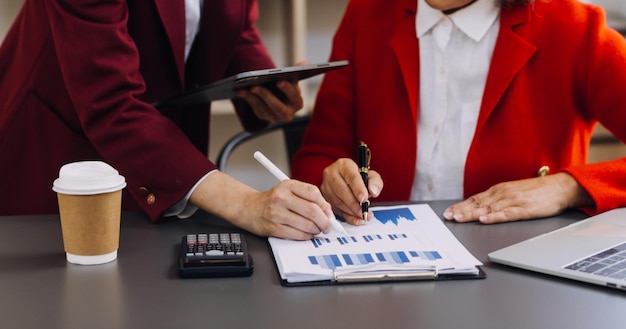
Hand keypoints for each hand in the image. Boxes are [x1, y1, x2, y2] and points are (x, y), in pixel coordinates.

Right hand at [190, 171, 332, 239]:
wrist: (248, 208)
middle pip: (312, 210)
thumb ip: (307, 197)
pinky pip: (298, 235)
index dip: (325, 205)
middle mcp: (282, 198)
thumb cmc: (272, 200)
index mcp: (287, 185)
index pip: (314, 193)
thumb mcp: (289, 190)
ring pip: (307, 225)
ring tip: (316, 229)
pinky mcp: (274, 228)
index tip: (328, 212)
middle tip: (327, 225)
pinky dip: (306, 236)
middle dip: (325, 221)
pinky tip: (306, 233)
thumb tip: (327, 211)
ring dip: (316, 230)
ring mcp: (277, 213)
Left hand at [236, 61, 308, 122]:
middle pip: (277, 106)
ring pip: (263, 108)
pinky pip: (255, 108)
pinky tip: (240, 91)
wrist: (278, 97)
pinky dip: (247, 99)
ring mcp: (275, 117)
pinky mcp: (263, 116)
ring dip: (253, 98)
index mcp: (297, 103)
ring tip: (244, 87)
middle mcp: (288, 113)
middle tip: (255, 86)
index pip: (294, 96)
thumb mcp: (291, 79)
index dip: (287, 89)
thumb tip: (305, 63)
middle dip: (266, 96)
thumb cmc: (286, 87)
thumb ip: (297, 70)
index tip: (279, 81)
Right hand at [320, 158, 382, 225]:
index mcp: (343, 165)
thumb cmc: (359, 178)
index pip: (351, 176)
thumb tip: (373, 191)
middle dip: (354, 203)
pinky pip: (335, 210)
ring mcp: (326, 187)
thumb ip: (375, 182)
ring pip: (337, 201)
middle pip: (341, 190)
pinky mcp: (325, 198)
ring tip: (362, 216)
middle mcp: (331, 174)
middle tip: (364, 211)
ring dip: (351, 211)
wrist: (348, 181)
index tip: (364, 198)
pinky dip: (347, 217)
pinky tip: (356, 220)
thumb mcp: (371, 176)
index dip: (358, 188)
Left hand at [443, 172, 593, 223]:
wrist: (560, 187)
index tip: (448, 211)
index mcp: (499, 190)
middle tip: (447, 217)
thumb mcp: (513, 192)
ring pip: (488, 209)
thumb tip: (481, 208)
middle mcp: (503, 194)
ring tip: (459, 218)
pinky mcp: (524, 209)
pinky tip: (484, 219)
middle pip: (477, 203)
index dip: (460, 206)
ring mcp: (513, 201)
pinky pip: (506, 214)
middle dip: (461, 210)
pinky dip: (494, 217)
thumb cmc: (537, 192)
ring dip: (472, 214)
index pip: (475, 198)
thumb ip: (498, 199)